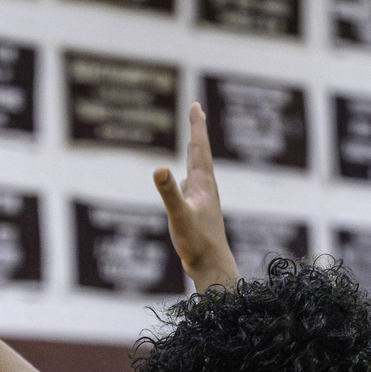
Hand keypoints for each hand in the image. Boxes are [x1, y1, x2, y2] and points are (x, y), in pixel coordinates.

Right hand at [152, 102, 239, 292]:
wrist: (212, 266)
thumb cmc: (197, 243)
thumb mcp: (179, 215)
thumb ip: (169, 192)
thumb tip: (158, 168)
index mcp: (203, 183)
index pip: (199, 148)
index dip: (196, 126)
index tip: (195, 105)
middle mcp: (205, 188)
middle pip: (200, 154)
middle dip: (196, 133)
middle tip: (196, 112)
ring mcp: (202, 201)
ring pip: (197, 170)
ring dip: (194, 154)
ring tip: (192, 143)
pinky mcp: (198, 214)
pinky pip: (191, 187)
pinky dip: (187, 176)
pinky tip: (186, 181)